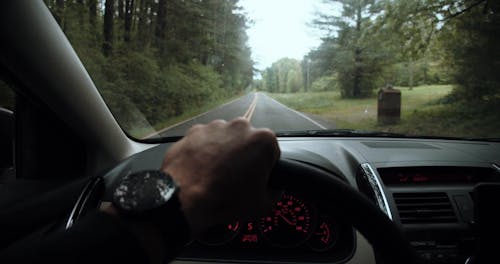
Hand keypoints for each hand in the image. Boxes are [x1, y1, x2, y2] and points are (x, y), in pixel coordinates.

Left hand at [162, 118, 280, 235]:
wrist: (184, 198)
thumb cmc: (224, 199)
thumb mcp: (263, 205)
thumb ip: (275, 192)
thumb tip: (274, 188)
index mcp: (263, 140)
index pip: (272, 152)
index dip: (265, 168)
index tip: (257, 179)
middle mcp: (240, 127)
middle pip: (248, 142)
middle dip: (244, 157)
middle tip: (236, 179)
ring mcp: (215, 127)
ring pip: (226, 139)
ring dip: (224, 153)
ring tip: (217, 176)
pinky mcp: (195, 131)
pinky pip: (205, 141)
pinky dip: (205, 152)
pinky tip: (203, 170)